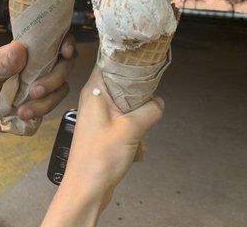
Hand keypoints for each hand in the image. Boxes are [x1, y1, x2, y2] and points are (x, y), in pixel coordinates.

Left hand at [0, 33, 75, 139]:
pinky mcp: (33, 107)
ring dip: (44, 105)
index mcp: (23, 54)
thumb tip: (20, 47)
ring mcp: (35, 88)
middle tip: (34, 92)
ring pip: (58, 92)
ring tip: (20, 114)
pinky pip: (44, 113)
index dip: (66, 44)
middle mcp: (34, 68)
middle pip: (62, 69)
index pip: (53, 42)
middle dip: (53, 81)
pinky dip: (30, 121)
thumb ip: (3, 65)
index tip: (66, 54)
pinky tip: (5, 123)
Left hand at [42, 66, 163, 226]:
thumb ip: (149, 110)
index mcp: (93, 91)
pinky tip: (137, 145)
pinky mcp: (102, 130)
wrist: (86, 190)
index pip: (106, 62)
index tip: (143, 56)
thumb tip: (159, 102)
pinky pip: (121, 120)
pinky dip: (132, 128)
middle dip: (136, 88)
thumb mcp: (131, 129)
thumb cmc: (102, 155)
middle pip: (117, 82)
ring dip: (136, 113)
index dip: (124, 57)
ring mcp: (97, 115)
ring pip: (122, 102)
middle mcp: (93, 99)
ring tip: (144, 123)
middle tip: (152, 90)